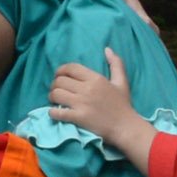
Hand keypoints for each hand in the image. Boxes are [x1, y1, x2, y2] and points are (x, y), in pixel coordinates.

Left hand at [47, 47, 159, 167]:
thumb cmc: (123, 104)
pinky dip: (52, 112)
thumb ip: (116, 63)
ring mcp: (81, 103)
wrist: (125, 127)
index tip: (59, 76)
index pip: (70, 68)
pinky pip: (57, 112)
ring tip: (55, 101)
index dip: (60, 70)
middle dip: (54, 85)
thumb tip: (107, 49)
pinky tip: (55, 112)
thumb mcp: (122, 81)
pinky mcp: (78, 118)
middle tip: (57, 90)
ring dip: (52, 97)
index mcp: (96, 78)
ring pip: (56, 94)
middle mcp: (87, 89)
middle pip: (59, 81)